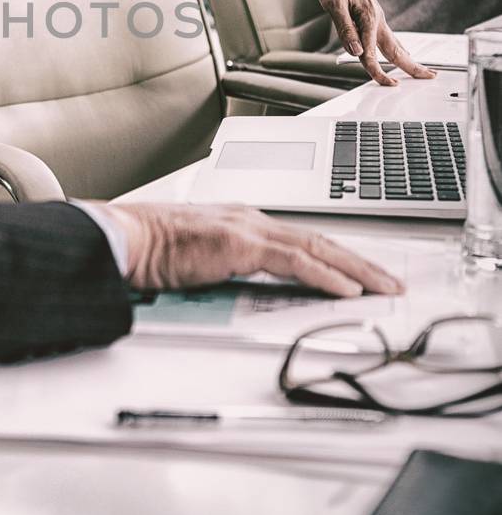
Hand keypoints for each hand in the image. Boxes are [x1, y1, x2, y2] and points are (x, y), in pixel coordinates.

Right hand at [92, 201, 402, 298]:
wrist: (125, 239)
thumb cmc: (150, 251)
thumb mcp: (199, 261)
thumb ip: (227, 271)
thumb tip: (247, 295)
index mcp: (242, 222)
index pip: (302, 240)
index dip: (337, 257)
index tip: (361, 274)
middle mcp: (251, 219)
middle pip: (319, 241)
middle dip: (360, 262)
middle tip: (389, 282)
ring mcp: (248, 228)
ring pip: (318, 248)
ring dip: (356, 270)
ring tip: (382, 287)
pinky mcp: (242, 245)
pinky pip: (296, 262)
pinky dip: (327, 276)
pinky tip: (348, 290)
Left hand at [306, 0, 433, 86]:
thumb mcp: (334, 5)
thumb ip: (345, 29)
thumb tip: (357, 51)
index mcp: (369, 19)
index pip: (373, 54)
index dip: (379, 72)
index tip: (388, 85)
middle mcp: (376, 18)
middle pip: (396, 49)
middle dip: (412, 65)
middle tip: (429, 76)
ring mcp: (375, 16)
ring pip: (393, 42)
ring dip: (406, 57)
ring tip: (417, 69)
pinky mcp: (371, 13)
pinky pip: (386, 35)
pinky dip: (395, 47)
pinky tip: (396, 50)